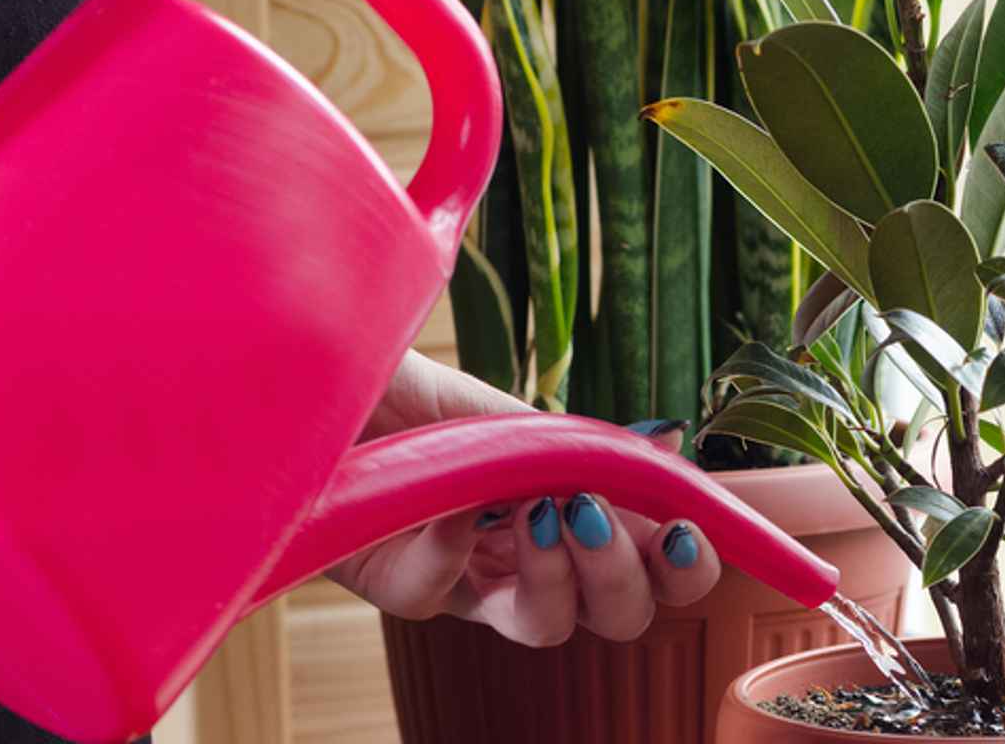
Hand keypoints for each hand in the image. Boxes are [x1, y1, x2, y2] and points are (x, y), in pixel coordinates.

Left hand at [323, 351, 722, 645]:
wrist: (317, 379)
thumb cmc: (412, 397)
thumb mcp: (507, 415)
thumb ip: (582, 446)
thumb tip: (673, 445)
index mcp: (569, 520)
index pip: (652, 571)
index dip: (683, 569)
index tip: (687, 532)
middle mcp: (524, 562)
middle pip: (616, 615)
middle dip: (627, 577)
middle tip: (598, 519)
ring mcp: (463, 582)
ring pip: (544, 626)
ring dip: (558, 575)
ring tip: (539, 514)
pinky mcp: (397, 585)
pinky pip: (436, 594)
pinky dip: (450, 547)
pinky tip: (447, 502)